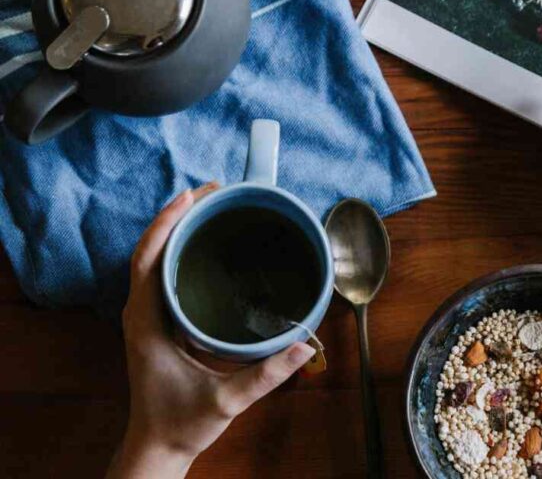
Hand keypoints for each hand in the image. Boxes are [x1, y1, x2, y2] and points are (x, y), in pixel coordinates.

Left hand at [108, 184, 314, 478]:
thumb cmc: (182, 423)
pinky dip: (179, 250)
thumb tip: (305, 346)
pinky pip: (162, 274)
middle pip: (150, 249)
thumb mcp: (227, 400)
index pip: (148, 259)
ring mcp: (146, 316)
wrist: (158, 446)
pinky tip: (204, 243)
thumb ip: (267, 375)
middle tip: (213, 191)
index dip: (168, 223)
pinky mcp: (156, 322)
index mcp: (147, 323)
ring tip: (210, 206)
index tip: (193, 195)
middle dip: (178, 215)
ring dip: (177, 229)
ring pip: (154, 259)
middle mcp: (141, 313)